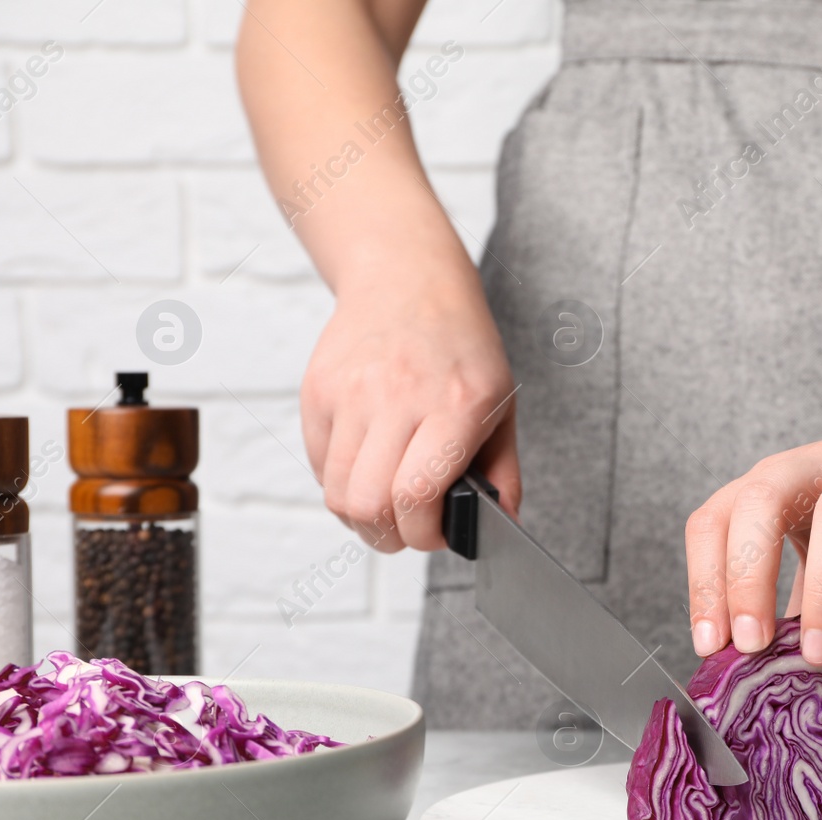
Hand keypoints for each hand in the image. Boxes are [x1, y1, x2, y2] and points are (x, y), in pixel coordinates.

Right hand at [300, 263, 518, 552]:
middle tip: (408, 531)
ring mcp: (350, 394)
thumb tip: (501, 528)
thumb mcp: (501, 404)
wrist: (406, 280)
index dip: (424, 535)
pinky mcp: (318, 393)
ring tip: (386, 510)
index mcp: (454, 405)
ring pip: (338, 494)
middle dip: (391, 537)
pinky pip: (320, 465)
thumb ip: (503, 473)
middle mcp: (397, 397)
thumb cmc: (461, 346)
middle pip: (369, 504)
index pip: (418, 494)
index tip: (436, 535)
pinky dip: (342, 484)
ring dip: (362, 519)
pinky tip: (368, 470)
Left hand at [684, 407, 821, 664]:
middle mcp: (812, 466)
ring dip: (821, 590)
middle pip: (758, 503)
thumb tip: (765, 666)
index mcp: (776, 481)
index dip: (704, 581)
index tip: (710, 646)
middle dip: (747, 577)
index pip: (715, 520)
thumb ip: (799, 592)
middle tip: (750, 645)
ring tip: (817, 654)